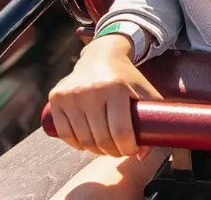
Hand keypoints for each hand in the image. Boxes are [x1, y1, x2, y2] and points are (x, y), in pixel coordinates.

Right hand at [48, 34, 162, 157]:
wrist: (101, 55)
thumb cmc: (127, 78)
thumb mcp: (146, 91)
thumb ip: (154, 120)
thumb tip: (142, 155)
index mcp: (116, 88)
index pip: (121, 132)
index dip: (128, 148)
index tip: (132, 150)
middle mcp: (92, 90)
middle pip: (102, 139)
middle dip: (113, 152)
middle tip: (119, 151)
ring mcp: (71, 94)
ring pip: (83, 140)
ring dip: (96, 151)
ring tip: (105, 148)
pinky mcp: (56, 97)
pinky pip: (64, 133)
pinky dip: (76, 144)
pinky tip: (87, 143)